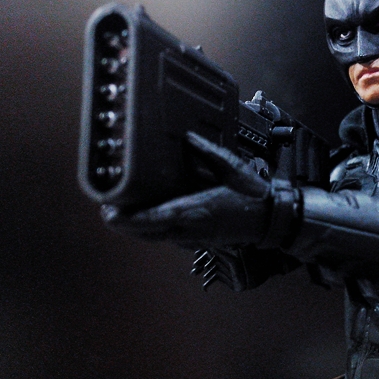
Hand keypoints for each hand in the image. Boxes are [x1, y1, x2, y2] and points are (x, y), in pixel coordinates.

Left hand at [101, 132, 297, 247]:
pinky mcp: (198, 241)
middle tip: (108, 210)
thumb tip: (188, 138)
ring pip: (156, 237)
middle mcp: (192, 229)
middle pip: (148, 233)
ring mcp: (195, 239)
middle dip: (125, 224)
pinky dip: (153, 230)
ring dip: (136, 228)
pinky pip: (168, 237)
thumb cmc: (253, 195)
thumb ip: (209, 153)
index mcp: (197, 211)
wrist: (270, 219)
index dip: (130, 219)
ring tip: (119, 214)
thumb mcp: (232, 168)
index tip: (110, 213)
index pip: (155, 219)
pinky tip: (146, 219)